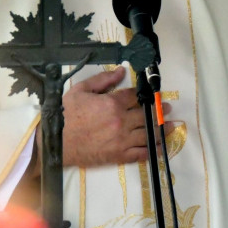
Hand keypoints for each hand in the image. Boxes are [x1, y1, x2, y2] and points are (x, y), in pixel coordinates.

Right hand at [55, 66, 172, 167]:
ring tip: (172, 126)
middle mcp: (121, 121)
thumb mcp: (81, 90)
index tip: (154, 95)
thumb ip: (103, 80)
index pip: (136, 97)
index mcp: (112, 103)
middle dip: (159, 110)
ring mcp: (121, 140)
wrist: (55, 142)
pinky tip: (161, 148)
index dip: (146, 95)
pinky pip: (141, 154)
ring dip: (162, 130)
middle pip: (147, 115)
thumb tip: (121, 71)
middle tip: (168, 109)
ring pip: (148, 134)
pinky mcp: (118, 155)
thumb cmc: (65, 115)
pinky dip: (153, 151)